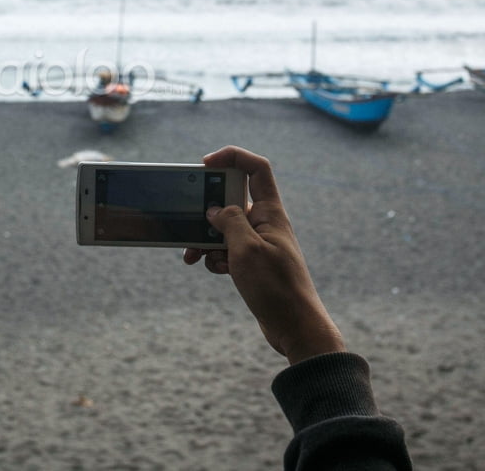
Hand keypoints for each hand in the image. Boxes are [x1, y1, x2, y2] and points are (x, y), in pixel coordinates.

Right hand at [184, 146, 344, 363]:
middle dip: (207, 210)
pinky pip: (227, 249)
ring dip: (206, 238)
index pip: (256, 168)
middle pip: (232, 199)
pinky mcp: (252, 262)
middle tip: (190, 222)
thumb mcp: (246, 250)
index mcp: (270, 212)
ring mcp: (259, 243)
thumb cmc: (276, 288)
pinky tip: (214, 269)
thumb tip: (215, 210)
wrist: (295, 327)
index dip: (233, 157)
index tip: (206, 164)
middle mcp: (265, 223)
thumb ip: (229, 222)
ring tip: (193, 255)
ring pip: (225, 228)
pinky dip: (215, 256)